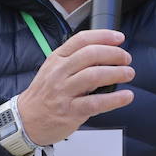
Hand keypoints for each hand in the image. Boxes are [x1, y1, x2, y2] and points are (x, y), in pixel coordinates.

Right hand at [17, 29, 134, 146]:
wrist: (26, 120)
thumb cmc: (44, 95)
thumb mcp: (53, 70)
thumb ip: (74, 60)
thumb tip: (105, 52)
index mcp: (57, 59)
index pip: (81, 40)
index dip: (103, 36)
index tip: (119, 38)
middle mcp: (59, 73)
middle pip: (90, 55)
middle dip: (114, 54)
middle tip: (126, 59)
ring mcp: (63, 92)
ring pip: (94, 76)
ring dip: (117, 73)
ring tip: (128, 74)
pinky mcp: (70, 111)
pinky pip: (96, 103)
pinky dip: (115, 99)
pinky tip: (126, 96)